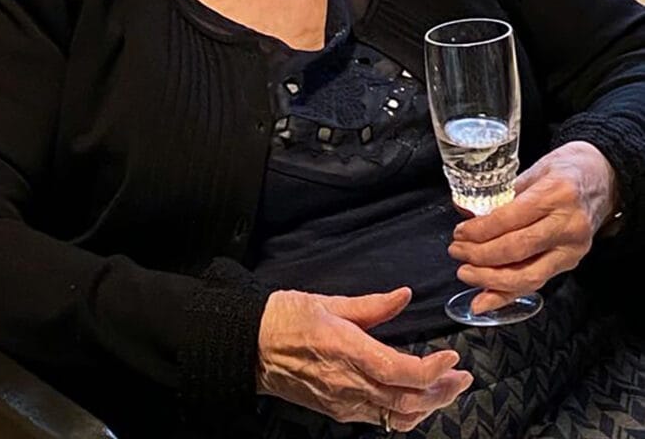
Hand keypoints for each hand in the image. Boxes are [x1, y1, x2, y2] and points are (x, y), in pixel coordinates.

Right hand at [257, 286, 471, 431]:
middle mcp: (348, 382)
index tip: (452, 357)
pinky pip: (380, 418)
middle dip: (441, 391)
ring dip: (428, 405)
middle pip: (406, 399)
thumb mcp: (329, 301)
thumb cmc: (286, 318)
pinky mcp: (338, 410)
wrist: (251, 346)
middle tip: (463, 376)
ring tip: (448, 389)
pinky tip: (417, 400)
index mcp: (346, 349)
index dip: (431, 369)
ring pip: (397, 415)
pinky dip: (406, 413)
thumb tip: (404, 295)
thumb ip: (372, 304)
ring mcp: (343, 401)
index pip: (399, 370)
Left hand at [448, 141, 619, 313]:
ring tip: (466, 274)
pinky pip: (537, 283)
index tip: (459, 233)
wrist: (605, 177)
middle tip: (457, 252)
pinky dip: (508, 295)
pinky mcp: (572, 262)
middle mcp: (567, 225)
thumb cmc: (566, 169)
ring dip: (490, 280)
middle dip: (480, 256)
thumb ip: (500, 194)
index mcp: (555, 194)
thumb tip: (463, 211)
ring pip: (528, 275)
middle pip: (517, 250)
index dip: (480, 230)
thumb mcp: (533, 170)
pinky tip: (485, 300)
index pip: (510, 220)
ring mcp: (572, 248)